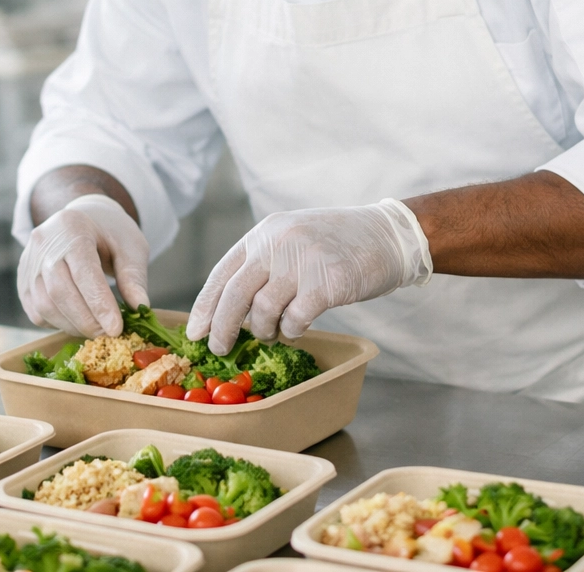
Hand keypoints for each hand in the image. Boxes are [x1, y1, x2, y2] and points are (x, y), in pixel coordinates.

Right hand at [17, 194, 149, 337]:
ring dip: (72, 325)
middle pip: (60, 291)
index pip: (83, 271)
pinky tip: (78, 321)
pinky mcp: (23, 280)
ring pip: (45, 305)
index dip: (99, 303)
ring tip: (96, 329)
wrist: (85, 219)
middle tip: (108, 334)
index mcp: (72, 226)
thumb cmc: (111, 233)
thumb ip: (134, 277)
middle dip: (86, 320)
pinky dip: (58, 323)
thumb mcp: (131, 247)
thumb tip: (140, 307)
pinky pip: (36, 311)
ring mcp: (29, 261)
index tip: (116, 328)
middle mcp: (43, 242)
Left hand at [187, 199, 432, 353]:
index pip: (222, 273)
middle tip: (220, 350)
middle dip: (223, 328)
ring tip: (273, 332)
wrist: (387, 235)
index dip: (205, 306)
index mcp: (264, 233)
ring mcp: (303, 261)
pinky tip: (298, 327)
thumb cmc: (337, 242)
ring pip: (264, 311)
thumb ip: (263, 264)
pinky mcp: (328, 283)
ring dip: (264, 330)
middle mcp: (279, 243)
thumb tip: (230, 310)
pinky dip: (292, 329)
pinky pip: (295, 319)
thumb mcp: (291, 238)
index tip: (195, 332)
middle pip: (235, 295)